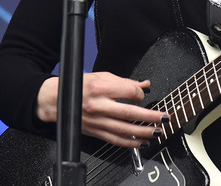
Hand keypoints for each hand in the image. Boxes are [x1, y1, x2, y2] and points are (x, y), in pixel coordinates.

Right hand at [37, 73, 168, 148]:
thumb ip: (124, 82)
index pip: (128, 92)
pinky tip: (142, 142)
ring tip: (157, 132)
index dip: (140, 93)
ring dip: (143, 133)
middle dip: (149, 117)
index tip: (143, 94)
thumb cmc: (78, 86)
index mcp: (100, 88)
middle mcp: (98, 106)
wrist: (56, 101)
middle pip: (128, 113)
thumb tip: (144, 85)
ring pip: (124, 130)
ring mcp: (96, 121)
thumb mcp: (101, 77)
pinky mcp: (95, 132)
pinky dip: (130, 143)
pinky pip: (115, 140)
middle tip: (163, 118)